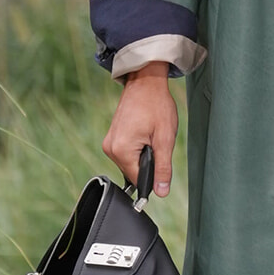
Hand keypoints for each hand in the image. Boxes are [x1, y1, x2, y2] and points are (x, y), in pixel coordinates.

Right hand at [102, 61, 177, 194]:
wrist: (145, 82)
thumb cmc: (156, 105)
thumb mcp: (165, 138)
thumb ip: (163, 168)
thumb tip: (162, 192)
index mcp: (121, 150)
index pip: (137, 180)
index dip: (153, 176)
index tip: (161, 160)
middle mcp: (110, 149)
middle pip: (133, 172)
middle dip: (149, 162)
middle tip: (156, 140)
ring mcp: (109, 143)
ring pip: (130, 163)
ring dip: (144, 155)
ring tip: (151, 134)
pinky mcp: (112, 138)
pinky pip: (127, 153)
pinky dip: (138, 148)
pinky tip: (145, 133)